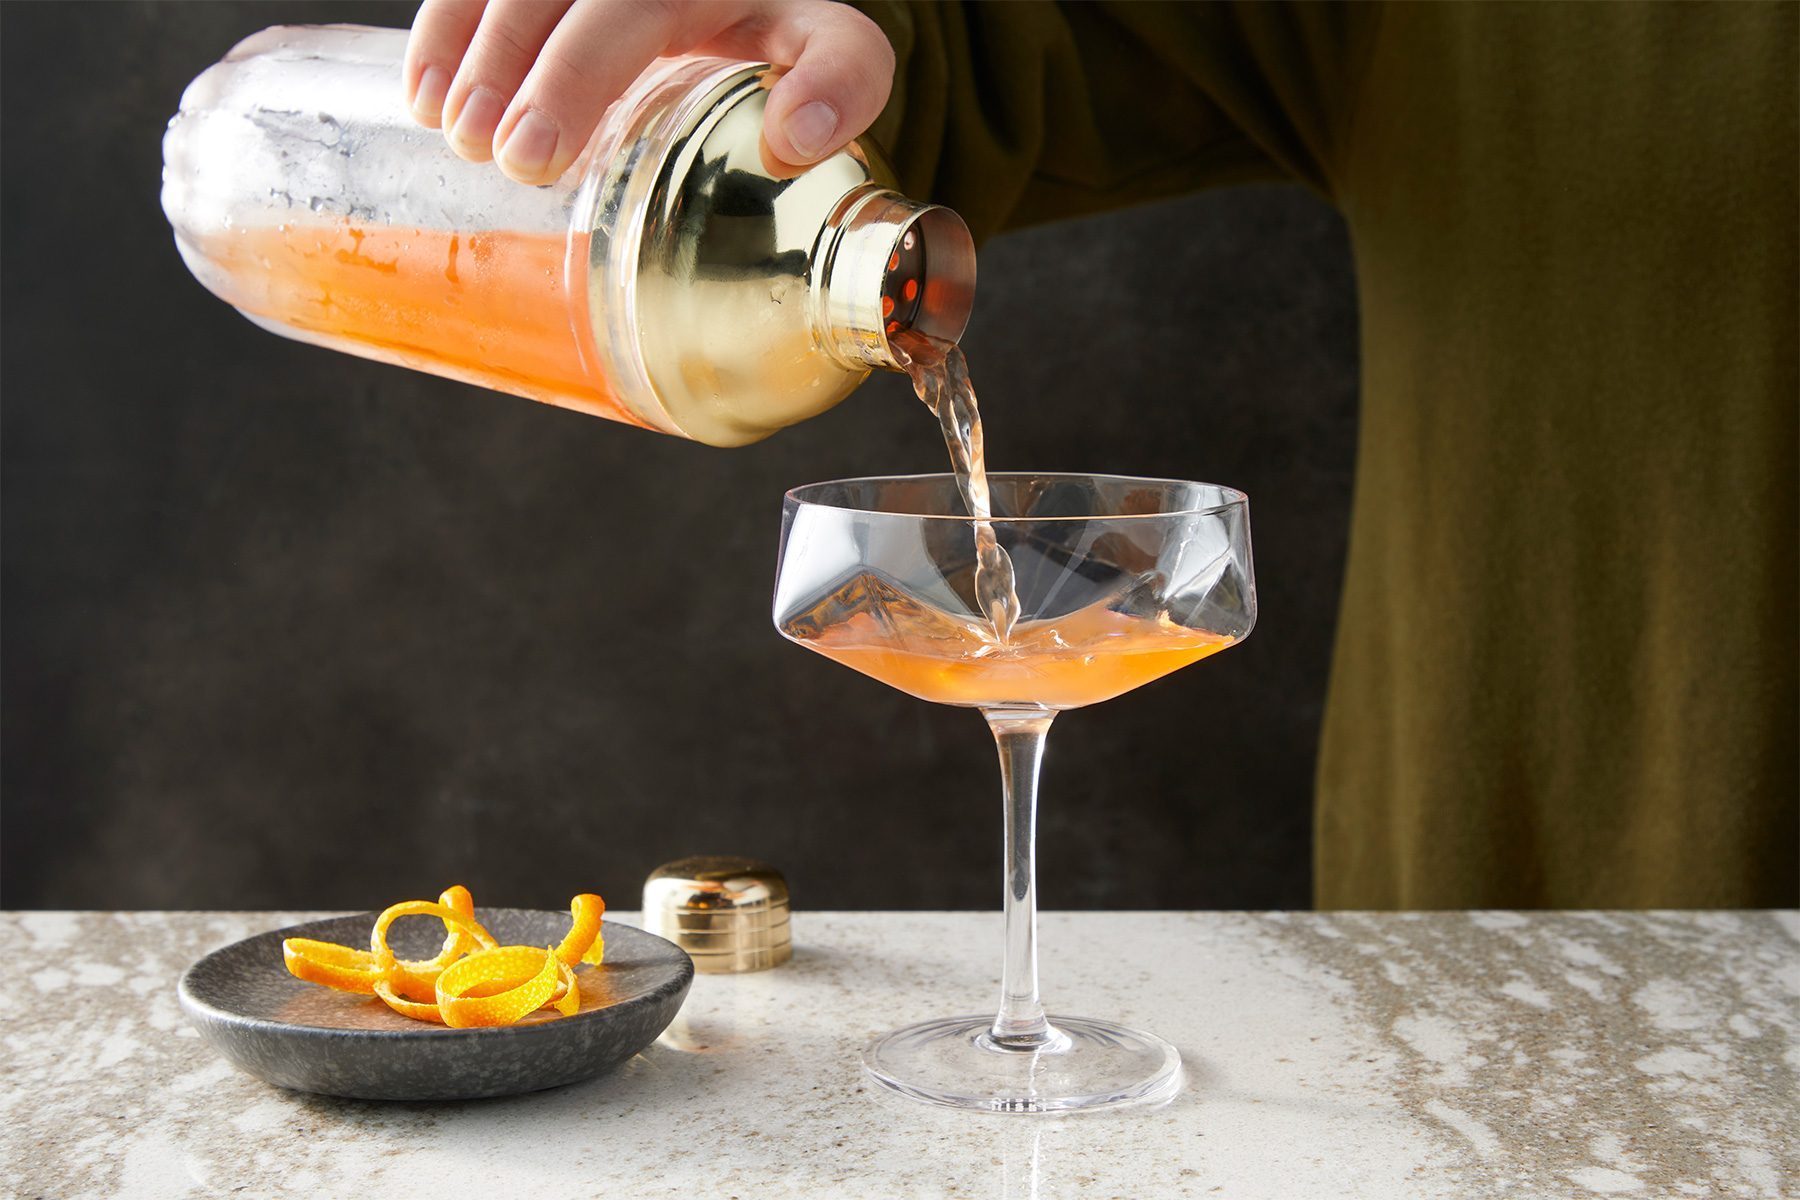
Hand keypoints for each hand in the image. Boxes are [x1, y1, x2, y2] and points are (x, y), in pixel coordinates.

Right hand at [404, 0, 894, 185]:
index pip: (625, 10)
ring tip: (444, 126)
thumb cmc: (785, 21)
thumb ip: (843, 79)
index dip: (572, 77)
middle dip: (505, 69)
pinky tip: (423, 90)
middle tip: (483, 152)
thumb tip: (792, 139)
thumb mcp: (834, 42)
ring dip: (460, 46)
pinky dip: (441, 26)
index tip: (535, 155)